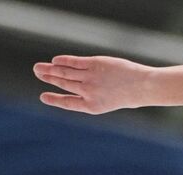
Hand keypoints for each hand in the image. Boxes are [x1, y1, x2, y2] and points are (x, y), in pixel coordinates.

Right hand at [34, 55, 153, 113]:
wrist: (145, 86)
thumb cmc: (134, 95)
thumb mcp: (114, 100)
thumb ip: (97, 93)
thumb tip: (81, 82)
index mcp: (93, 106)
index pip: (68, 103)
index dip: (54, 100)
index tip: (43, 96)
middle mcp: (88, 92)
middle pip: (64, 83)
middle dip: (49, 78)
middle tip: (38, 72)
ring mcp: (90, 78)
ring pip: (65, 72)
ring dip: (50, 69)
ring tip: (39, 67)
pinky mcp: (94, 64)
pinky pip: (74, 62)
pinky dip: (64, 60)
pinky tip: (56, 60)